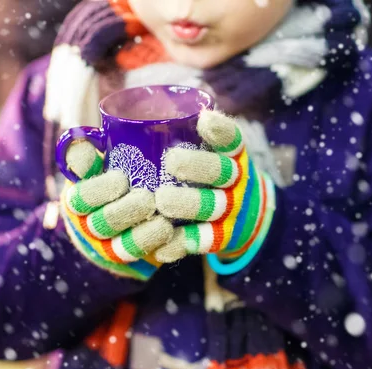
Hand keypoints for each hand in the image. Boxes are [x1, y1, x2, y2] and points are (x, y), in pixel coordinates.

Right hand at [60, 141, 172, 279]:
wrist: (120, 215)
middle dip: (124, 212)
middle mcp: (89, 223)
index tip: (121, 179)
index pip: (81, 195)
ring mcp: (110, 245)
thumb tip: (92, 129)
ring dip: (142, 235)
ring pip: (122, 246)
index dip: (98, 189)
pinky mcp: (132, 258)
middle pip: (102, 223)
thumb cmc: (112, 173)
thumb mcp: (99, 159)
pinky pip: (146, 258)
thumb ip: (92, 150)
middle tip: (147, 199)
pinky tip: (172, 238)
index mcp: (79, 196)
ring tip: (164, 223)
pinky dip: (159, 249)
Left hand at [154, 110, 275, 271]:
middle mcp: (237, 180)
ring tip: (162, 201)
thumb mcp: (213, 154)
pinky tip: (162, 245)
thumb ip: (184, 136)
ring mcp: (232, 210)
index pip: (231, 138)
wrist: (250, 217)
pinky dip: (182, 242)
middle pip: (222, 171)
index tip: (204, 120)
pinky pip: (202, 241)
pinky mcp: (223, 237)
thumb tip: (122, 123)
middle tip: (172, 161)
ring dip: (189, 203)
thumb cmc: (213, 177)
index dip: (220, 130)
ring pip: (212, 206)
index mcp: (232, 155)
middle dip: (199, 166)